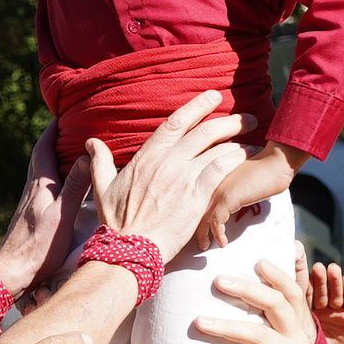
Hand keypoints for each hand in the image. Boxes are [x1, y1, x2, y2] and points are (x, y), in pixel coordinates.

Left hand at [0, 133, 78, 297]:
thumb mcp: (62, 215)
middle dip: (54, 140)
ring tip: (70, 151)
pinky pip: (43, 187)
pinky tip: (62, 185)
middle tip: (70, 127)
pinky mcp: (31, 216)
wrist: (12, 273)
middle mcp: (32, 190)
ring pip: (42, 172)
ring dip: (54, 158)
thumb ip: (75, 186)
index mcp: (40, 185)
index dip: (53, 129)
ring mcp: (30, 203)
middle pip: (41, 157)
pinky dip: (54, 177)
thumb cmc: (38, 248)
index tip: (64, 113)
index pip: (44, 148)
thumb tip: (88, 155)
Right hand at [86, 92, 246, 260]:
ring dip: (237, 140)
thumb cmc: (116, 221)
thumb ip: (100, 161)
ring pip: (216, 149)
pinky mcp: (196, 196)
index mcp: (147, 156)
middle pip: (204, 131)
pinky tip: (246, 155)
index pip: (176, 122)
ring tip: (252, 138)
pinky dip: (235, 158)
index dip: (197, 106)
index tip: (213, 96)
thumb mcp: (102, 186)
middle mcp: (168, 161)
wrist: (129, 247)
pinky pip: (220, 169)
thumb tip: (92, 142)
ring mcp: (183, 178)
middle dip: (228, 121)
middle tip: (247, 118)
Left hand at [186, 258, 331, 343]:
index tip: (258, 260)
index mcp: (295, 329)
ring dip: (227, 326)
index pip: (291, 293)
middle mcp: (297, 339)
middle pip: (277, 304)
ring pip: (261, 335)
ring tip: (198, 322)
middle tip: (218, 280)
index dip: (278, 275)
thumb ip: (260, 332)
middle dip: (249, 289)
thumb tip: (227, 310)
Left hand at [197, 142, 299, 248]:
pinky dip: (218, 234)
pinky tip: (223, 242)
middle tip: (200, 242)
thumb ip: (229, 189)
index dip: (193, 215)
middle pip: (192, 208)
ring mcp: (216, 189)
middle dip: (194, 228)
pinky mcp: (227, 198)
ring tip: (206, 246)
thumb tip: (229, 206)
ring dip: (203, 235)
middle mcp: (208, 180)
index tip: (197, 229)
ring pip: (201, 217)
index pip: (192, 197)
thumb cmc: (264, 168)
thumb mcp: (239, 179)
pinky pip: (216, 222)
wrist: (275, 160)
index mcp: (209, 174)